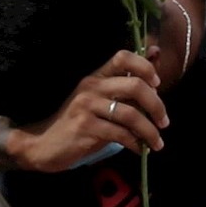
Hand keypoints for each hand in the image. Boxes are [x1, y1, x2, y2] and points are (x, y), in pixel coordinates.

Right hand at [15, 50, 168, 172]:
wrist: (41, 144)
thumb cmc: (73, 124)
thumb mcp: (96, 104)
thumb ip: (120, 94)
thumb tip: (154, 85)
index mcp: (95, 77)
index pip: (123, 57)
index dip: (145, 67)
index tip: (157, 84)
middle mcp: (91, 87)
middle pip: (135, 86)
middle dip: (157, 106)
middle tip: (164, 122)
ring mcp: (86, 107)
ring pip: (130, 114)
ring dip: (150, 131)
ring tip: (157, 144)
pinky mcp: (85, 127)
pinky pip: (120, 134)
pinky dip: (135, 144)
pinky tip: (139, 150)